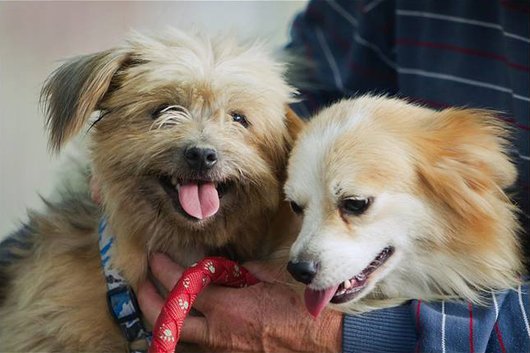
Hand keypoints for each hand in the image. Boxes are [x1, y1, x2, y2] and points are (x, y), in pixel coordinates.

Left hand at [138, 253, 342, 352]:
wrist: (322, 346)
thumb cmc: (300, 312)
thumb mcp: (273, 280)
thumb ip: (246, 272)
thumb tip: (232, 269)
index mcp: (227, 308)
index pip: (182, 287)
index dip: (163, 271)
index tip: (156, 257)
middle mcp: (217, 333)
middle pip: (166, 319)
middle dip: (147, 299)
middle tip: (142, 282)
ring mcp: (221, 350)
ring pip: (177, 338)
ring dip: (163, 318)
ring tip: (157, 302)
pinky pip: (198, 346)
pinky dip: (185, 333)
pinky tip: (186, 321)